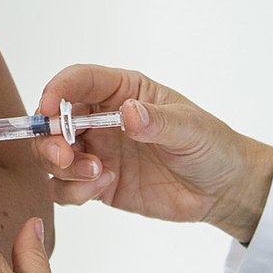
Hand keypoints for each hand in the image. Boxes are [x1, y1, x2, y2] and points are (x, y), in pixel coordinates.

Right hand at [34, 64, 272, 241]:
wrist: (223, 190)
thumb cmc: (211, 146)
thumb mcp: (190, 128)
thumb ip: (157, 121)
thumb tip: (128, 112)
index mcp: (121, 91)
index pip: (78, 81)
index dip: (57, 90)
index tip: (48, 108)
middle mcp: (101, 118)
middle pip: (54, 121)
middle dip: (50, 138)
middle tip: (64, 157)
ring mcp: (97, 151)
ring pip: (53, 155)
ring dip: (61, 167)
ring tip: (96, 176)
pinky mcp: (98, 183)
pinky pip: (66, 187)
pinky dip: (73, 191)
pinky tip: (103, 188)